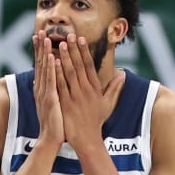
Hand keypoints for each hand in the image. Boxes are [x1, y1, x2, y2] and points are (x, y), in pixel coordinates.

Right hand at [33, 30, 63, 145]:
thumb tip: (54, 80)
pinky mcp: (50, 99)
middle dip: (40, 47)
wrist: (52, 139)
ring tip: (45, 38)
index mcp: (43, 88)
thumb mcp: (53, 103)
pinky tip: (53, 57)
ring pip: (45, 69)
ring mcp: (45, 93)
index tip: (40, 36)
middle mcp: (41, 89)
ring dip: (45, 53)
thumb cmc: (56, 122)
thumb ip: (53, 90)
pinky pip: (51, 81)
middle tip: (39, 31)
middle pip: (40, 64)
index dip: (41, 51)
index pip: (42, 66)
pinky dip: (51, 69)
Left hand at [55, 34, 122, 151]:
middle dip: (74, 50)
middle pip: (79, 66)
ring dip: (65, 58)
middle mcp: (86, 90)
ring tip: (60, 44)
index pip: (89, 65)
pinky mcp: (66, 104)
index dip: (84, 51)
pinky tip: (52, 63)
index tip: (80, 39)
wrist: (87, 139)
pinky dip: (57, 73)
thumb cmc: (96, 121)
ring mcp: (76, 97)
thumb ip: (114, 88)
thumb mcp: (108, 103)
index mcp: (95, 88)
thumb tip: (122, 74)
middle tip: (69, 35)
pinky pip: (61, 86)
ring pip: (70, 73)